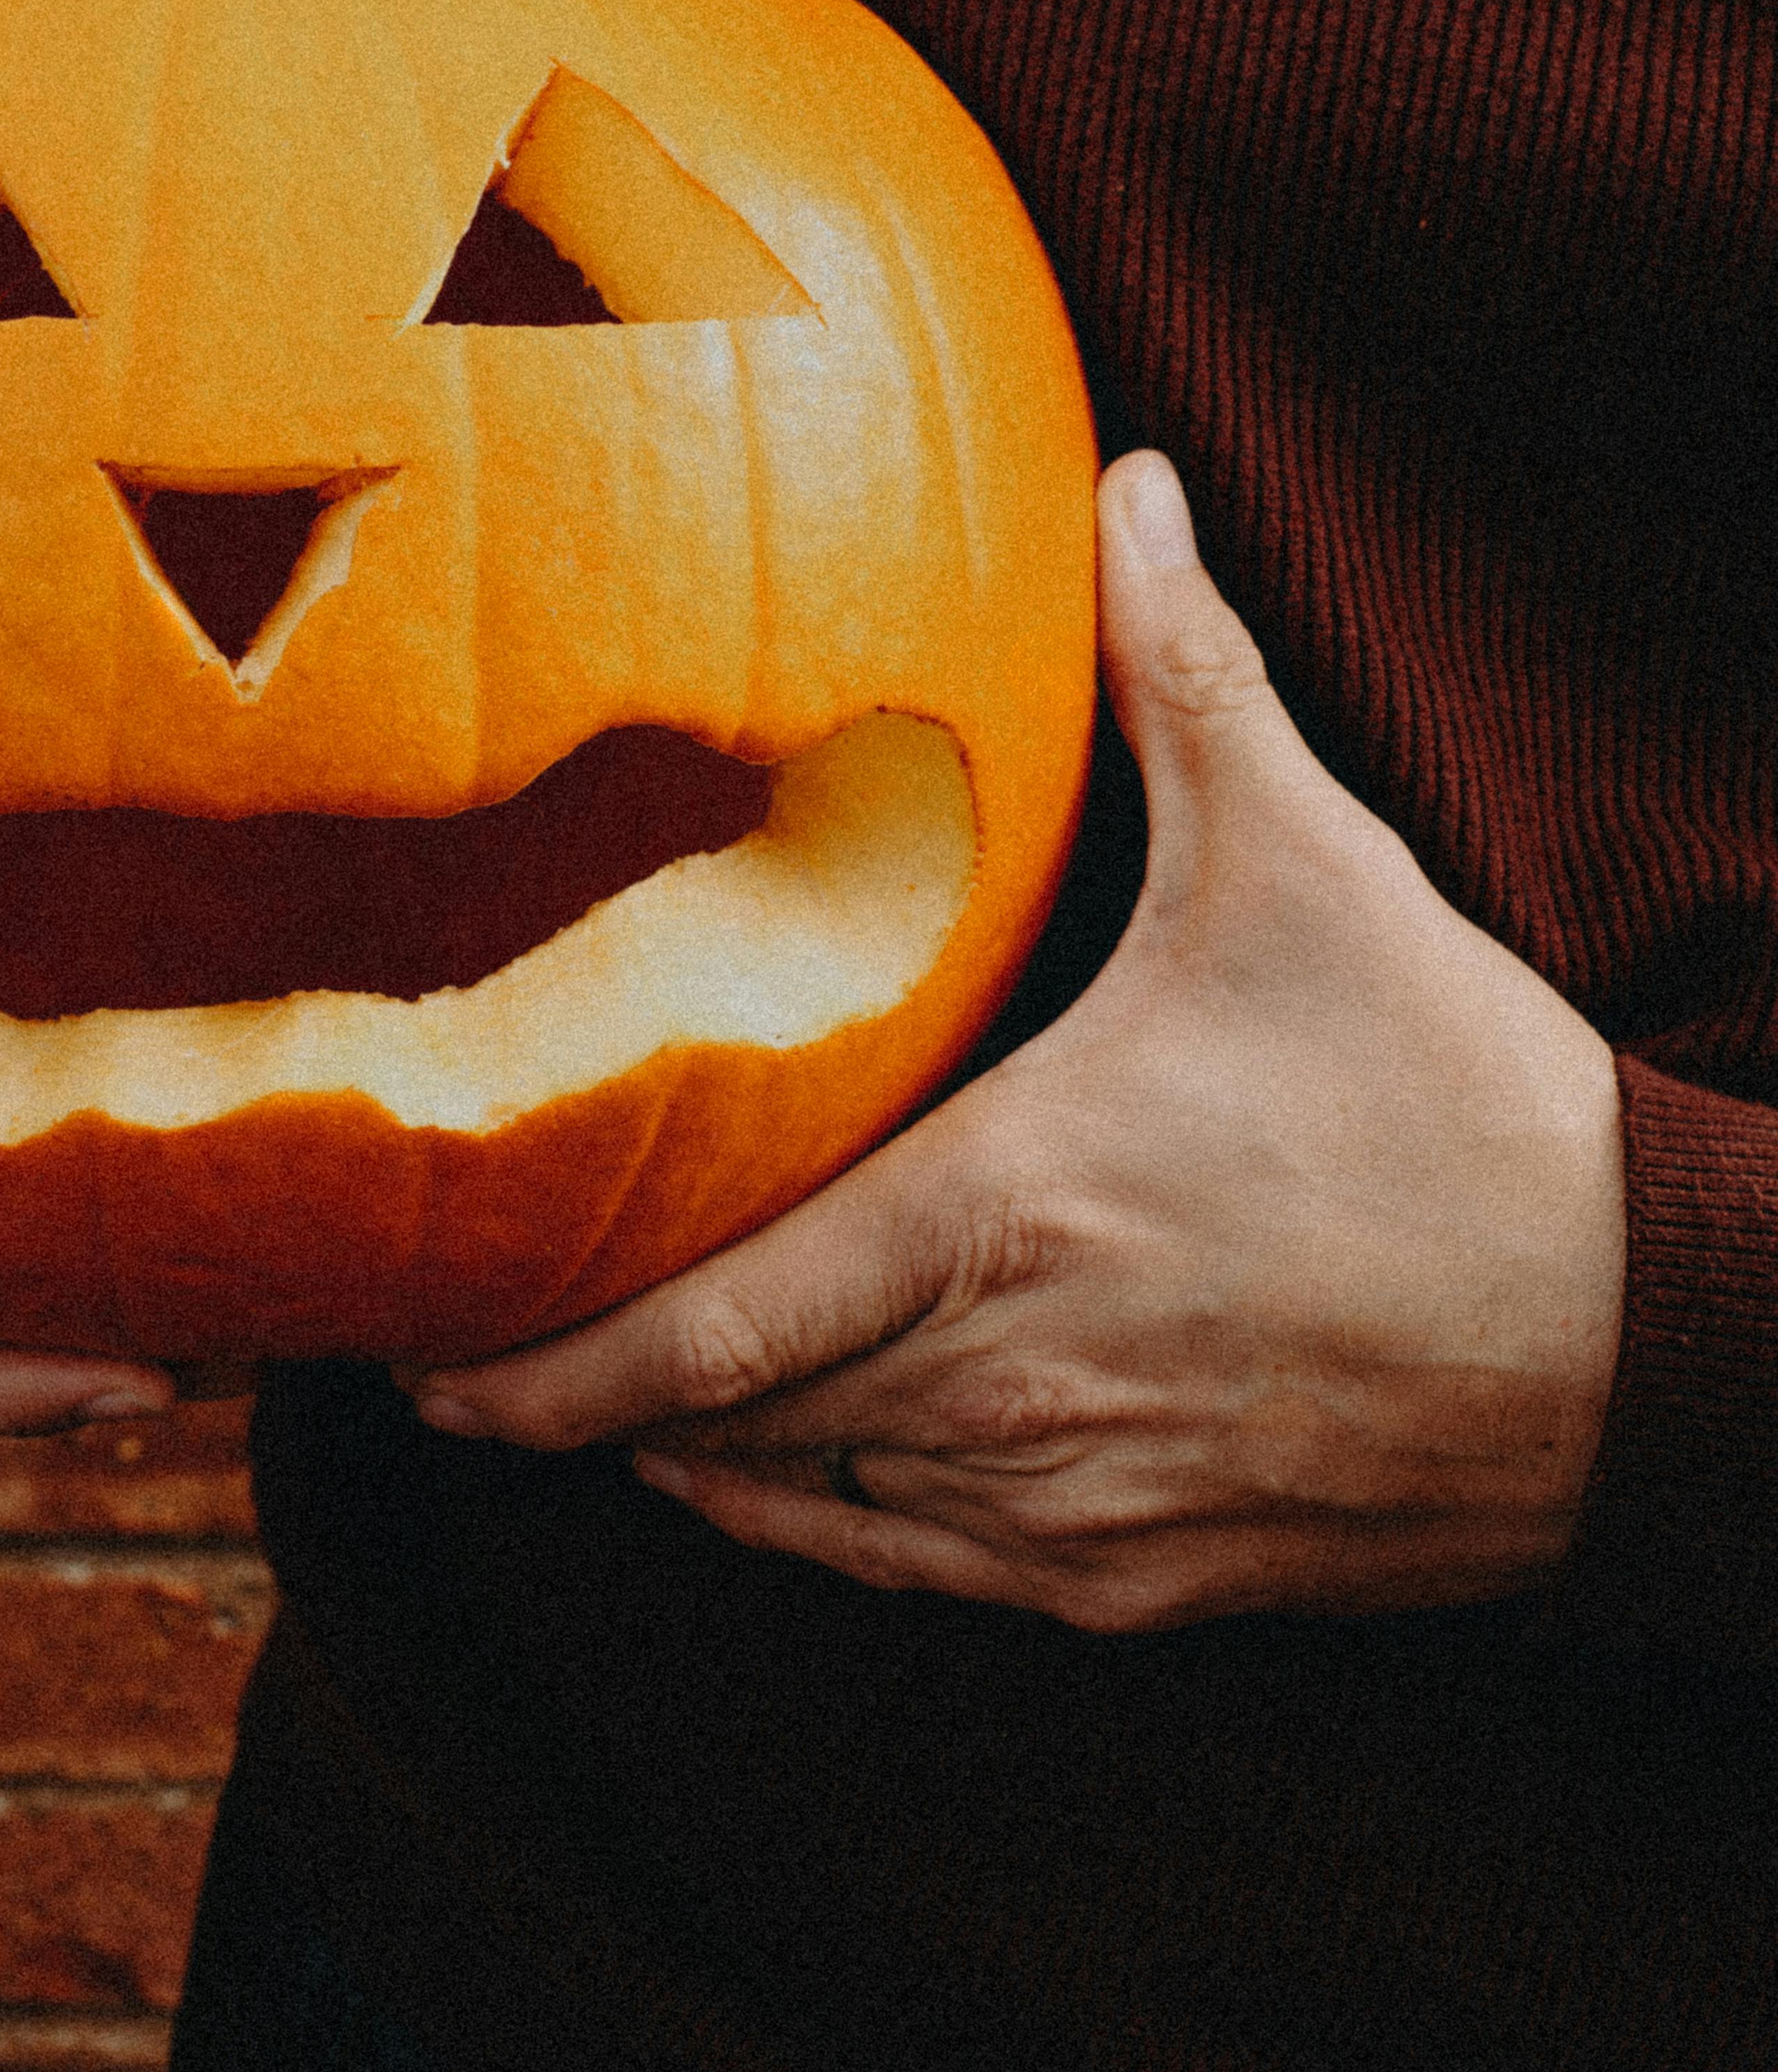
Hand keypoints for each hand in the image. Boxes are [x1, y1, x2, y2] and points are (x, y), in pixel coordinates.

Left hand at [412, 455, 1627, 1630]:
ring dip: (700, 1450)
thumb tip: (1131, 484)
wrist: (1652, 1346)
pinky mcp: (1136, 1588)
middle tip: (472, 1348)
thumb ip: (1189, 681)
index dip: (541, 1373)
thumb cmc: (1464, 1108)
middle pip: (723, 1428)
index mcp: (1008, 1219)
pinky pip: (916, 1570)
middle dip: (592, 1397)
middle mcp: (1008, 1389)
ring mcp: (1071, 1511)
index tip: (419, 1370)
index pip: (709, 1334)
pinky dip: (823, 1515)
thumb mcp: (1315, 872)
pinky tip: (777, 1459)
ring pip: (804, 1503)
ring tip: (605, 1386)